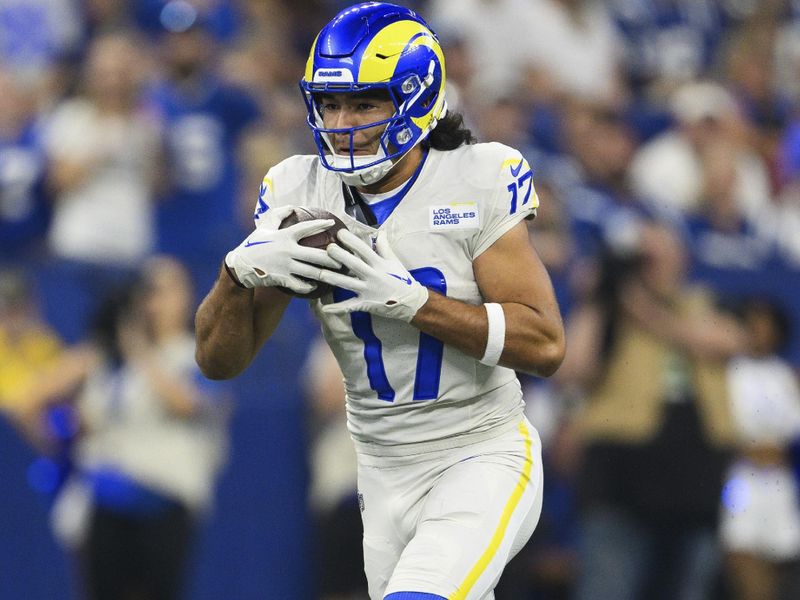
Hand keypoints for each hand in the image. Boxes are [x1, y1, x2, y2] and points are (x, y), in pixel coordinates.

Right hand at [225, 205, 341, 292]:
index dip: (320, 225)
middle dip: (332, 257)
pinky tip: (315, 286)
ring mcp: (285, 266)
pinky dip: (308, 285)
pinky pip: (299, 284)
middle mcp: (287, 251)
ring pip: (311, 271)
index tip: (333, 223)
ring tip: (336, 274)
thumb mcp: (264, 227)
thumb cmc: (253, 245)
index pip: (306, 228)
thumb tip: (292, 206)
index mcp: (284, 236)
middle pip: (315, 254)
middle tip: (343, 258)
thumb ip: (278, 215)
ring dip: (325, 273)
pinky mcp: (282, 279)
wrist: (239, 266)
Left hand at [317, 230, 428, 321]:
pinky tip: (325, 308)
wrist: (410, 302)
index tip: (340, 233)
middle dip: (341, 256)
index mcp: (379, 264)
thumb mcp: (394, 261)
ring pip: (348, 284)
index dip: (352, 241)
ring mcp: (368, 291)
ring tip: (320, 273)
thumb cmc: (402, 280)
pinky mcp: (366, 304)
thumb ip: (385, 246)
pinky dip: (338, 309)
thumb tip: (380, 231)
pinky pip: (350, 306)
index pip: (364, 249)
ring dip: (334, 279)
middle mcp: (373, 276)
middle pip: (354, 264)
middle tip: (328, 248)